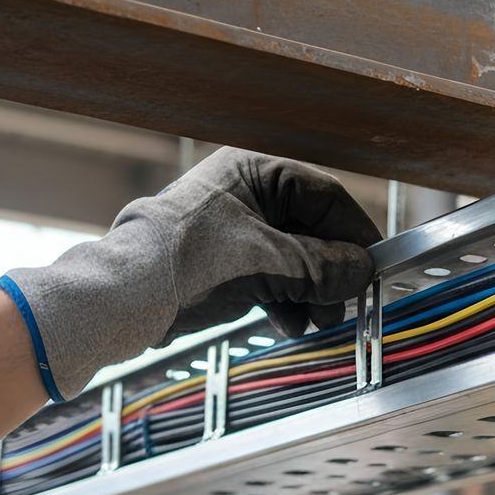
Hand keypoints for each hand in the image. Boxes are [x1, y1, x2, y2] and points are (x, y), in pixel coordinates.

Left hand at [0, 149, 380, 399]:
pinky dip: (284, 298)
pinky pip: (267, 274)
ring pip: (289, 256)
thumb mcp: (267, 265)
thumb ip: (321, 267)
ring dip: (309, 291)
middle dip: (329, 270)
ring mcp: (229, 227)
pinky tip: (291, 323)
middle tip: (344, 302)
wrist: (122, 300)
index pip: (324, 194)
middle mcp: (242, 192)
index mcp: (253, 172)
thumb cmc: (184, 264)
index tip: (372, 264)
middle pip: (309, 228)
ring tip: (318, 321)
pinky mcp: (217, 259)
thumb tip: (361, 271)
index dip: (354, 231)